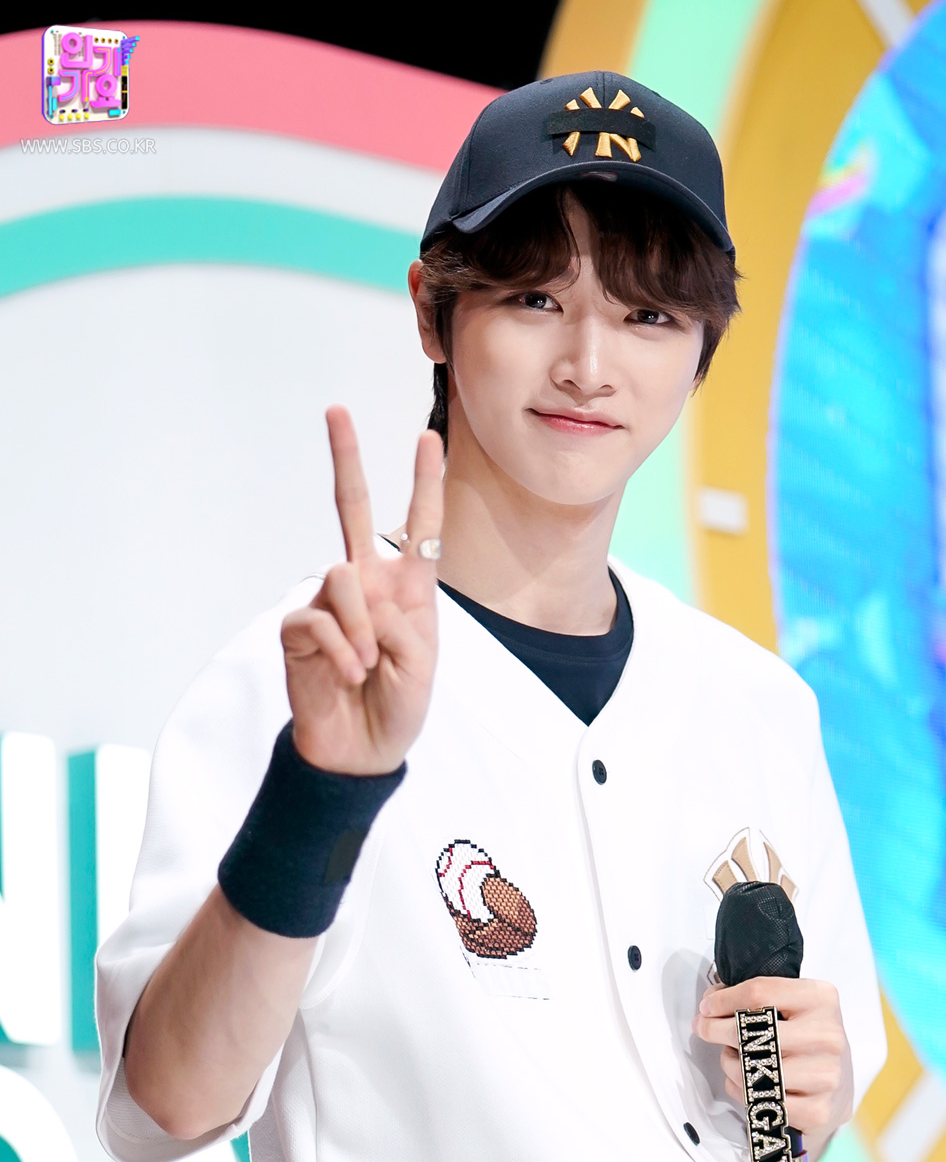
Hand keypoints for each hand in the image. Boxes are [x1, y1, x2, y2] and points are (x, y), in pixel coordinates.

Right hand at [281, 407, 443, 774]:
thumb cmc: (397, 705)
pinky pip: (318, 619)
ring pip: (342, 578)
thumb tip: (360, 597)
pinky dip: (339, 649)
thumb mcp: (421, 665)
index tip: (429, 438)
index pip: (419, 529)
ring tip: (366, 667)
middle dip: (347, 459)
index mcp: (406, 589)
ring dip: (360, 627)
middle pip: (351, 510)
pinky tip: (348, 675)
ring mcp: (330, 604)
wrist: (361, 751)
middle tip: (336, 410)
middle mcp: (366, 585)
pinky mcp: (300, 629)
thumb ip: (400, 624)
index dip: (424, 484)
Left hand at [693, 976, 853, 1158]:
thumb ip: (758, 999)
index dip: (723, 999)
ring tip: (734, 1059)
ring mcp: (824, 1074)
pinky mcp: (817, 1109)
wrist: (841, 1089)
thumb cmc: (809, 1043)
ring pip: (747, 1069)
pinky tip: (748, 1084)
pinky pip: (757, 1101)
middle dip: (714, 1029)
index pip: (759, 992)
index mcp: (821, 1000)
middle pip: (749, 1030)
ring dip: (728, 1063)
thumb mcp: (795, 1007)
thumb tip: (711, 1001)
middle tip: (704, 1028)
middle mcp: (827, 1035)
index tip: (707, 1006)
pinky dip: (740, 1092)